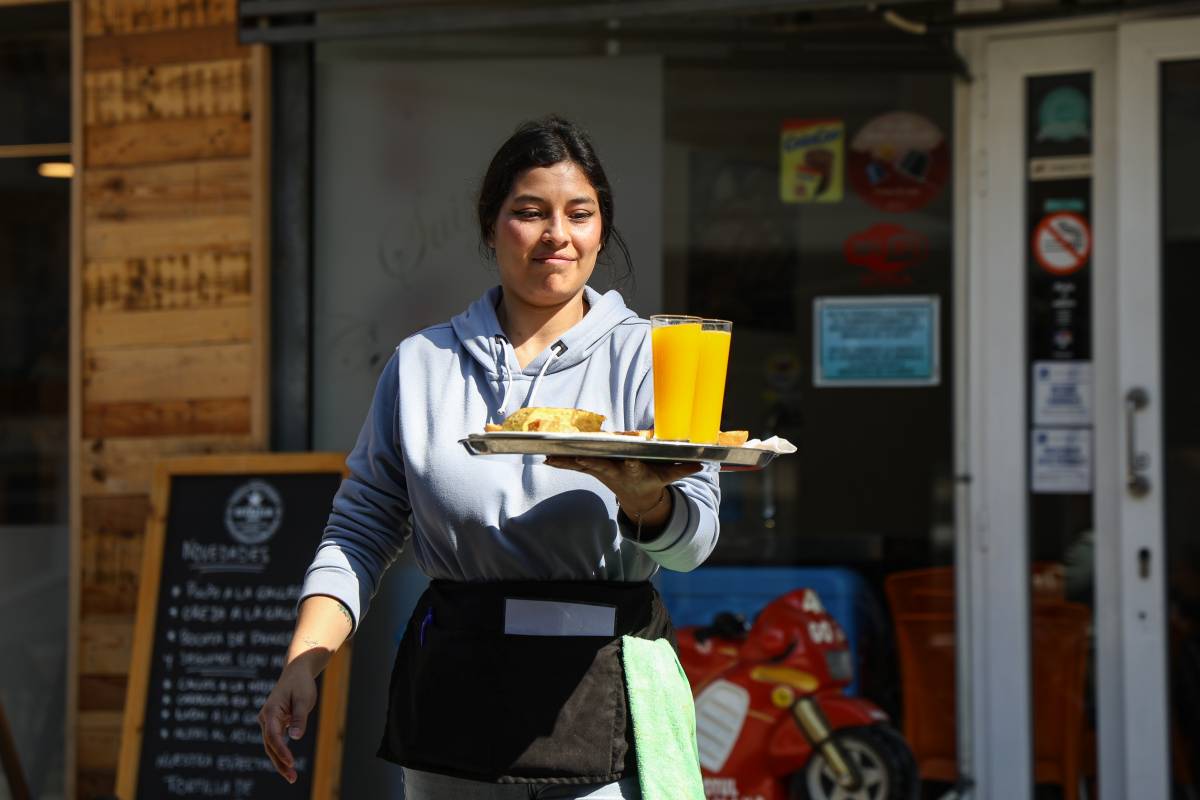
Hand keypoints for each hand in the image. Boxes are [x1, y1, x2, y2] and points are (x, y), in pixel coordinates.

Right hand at [258, 659, 318, 783]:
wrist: (296, 672)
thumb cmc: (301, 684)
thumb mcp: (304, 699)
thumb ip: (299, 718)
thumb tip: (295, 737)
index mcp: (270, 711)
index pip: (273, 735)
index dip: (281, 750)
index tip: (291, 761)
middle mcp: (265, 718)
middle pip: (270, 745)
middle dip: (280, 762)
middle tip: (292, 778)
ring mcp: (268, 722)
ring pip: (271, 745)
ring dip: (280, 761)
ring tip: (292, 777)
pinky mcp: (274, 724)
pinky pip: (276, 742)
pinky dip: (281, 753)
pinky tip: (288, 765)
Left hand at [545, 457, 701, 529]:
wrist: (638, 498)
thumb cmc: (654, 479)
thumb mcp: (669, 476)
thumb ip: (684, 469)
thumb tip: (703, 462)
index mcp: (635, 471)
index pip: (634, 466)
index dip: (632, 464)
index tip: (630, 460)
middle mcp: (616, 471)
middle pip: (602, 466)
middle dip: (591, 462)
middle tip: (580, 457)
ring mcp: (603, 472)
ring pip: (584, 464)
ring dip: (569, 462)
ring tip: (550, 457)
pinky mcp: (593, 469)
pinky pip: (575, 465)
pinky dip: (562, 463)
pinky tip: (546, 459)